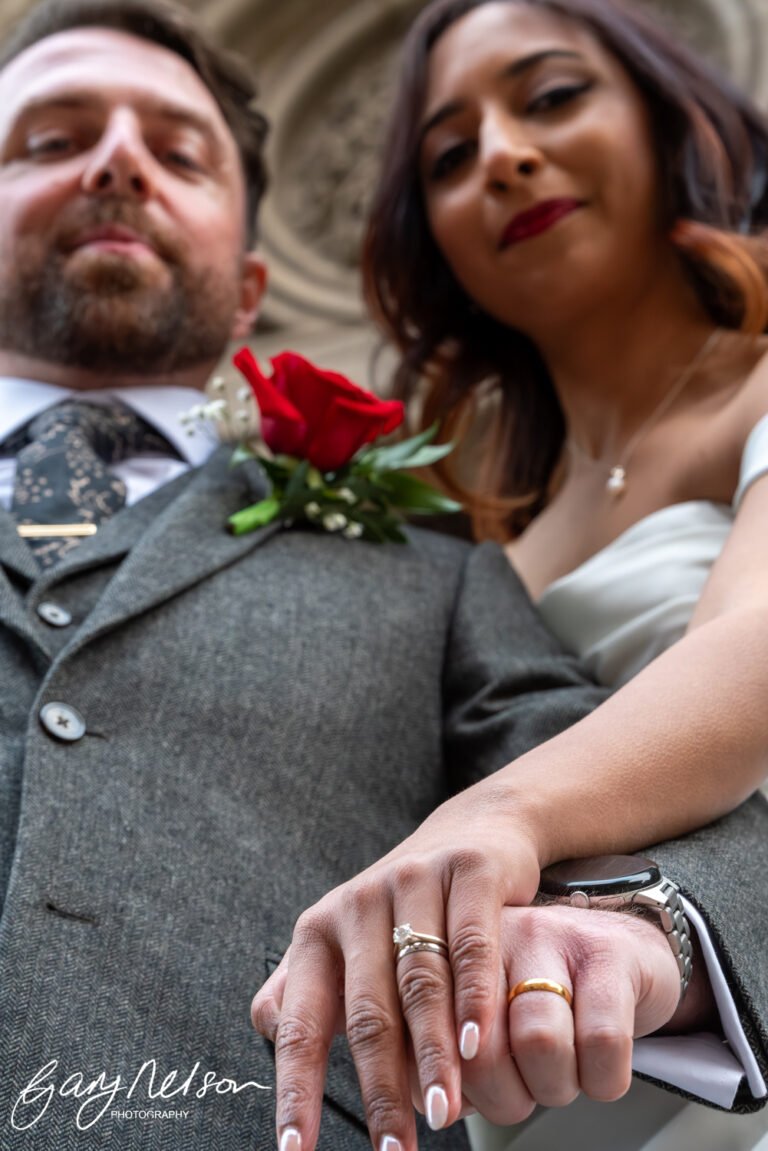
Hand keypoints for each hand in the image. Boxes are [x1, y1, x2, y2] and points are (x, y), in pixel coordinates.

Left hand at [251, 779, 541, 1150]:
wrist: (473, 830)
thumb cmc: (407, 905)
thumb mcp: (351, 942)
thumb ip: (309, 985)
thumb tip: (270, 1032)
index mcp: (318, 932)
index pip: (297, 1022)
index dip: (295, 1089)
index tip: (295, 1149)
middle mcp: (358, 904)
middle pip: (365, 1012)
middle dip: (380, 1090)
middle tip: (394, 1149)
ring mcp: (412, 882)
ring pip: (418, 983)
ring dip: (431, 1056)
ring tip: (445, 1112)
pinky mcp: (467, 870)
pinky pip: (470, 944)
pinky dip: (474, 997)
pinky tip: (476, 1041)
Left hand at [451, 902, 682, 1124]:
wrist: (629, 950)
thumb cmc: (548, 996)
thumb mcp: (489, 1016)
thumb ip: (449, 1052)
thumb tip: (434, 1103)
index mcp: (456, 950)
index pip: (429, 1021)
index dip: (435, 1074)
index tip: (441, 1114)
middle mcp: (497, 933)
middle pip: (480, 1044)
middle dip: (503, 1096)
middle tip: (522, 1093)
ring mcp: (554, 936)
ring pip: (539, 1041)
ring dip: (554, 1087)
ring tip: (562, 1074)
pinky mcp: (609, 953)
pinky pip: (602, 1040)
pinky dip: (603, 1078)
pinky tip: (601, 1066)